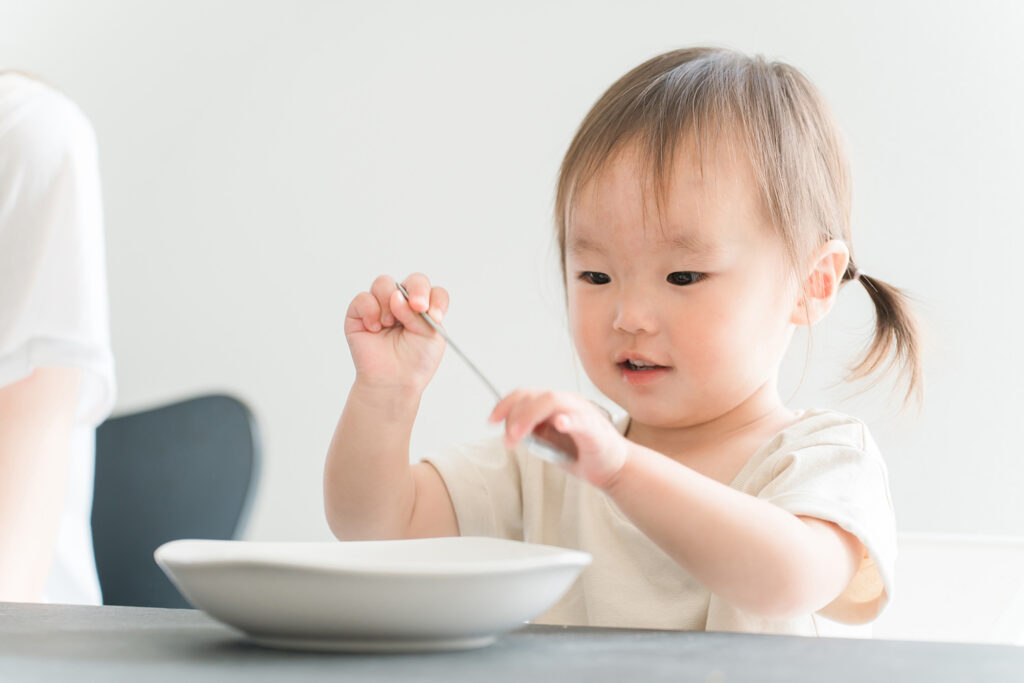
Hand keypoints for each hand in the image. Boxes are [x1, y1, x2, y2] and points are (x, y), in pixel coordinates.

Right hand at [344, 273, 448, 393]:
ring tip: (390, 323)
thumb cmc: (415, 361)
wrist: (394, 381)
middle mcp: (403, 303)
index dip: (435, 298)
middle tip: (417, 307)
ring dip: (389, 301)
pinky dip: (370, 311)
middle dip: (417, 290)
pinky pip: (363, 298)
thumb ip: (421, 314)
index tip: (435, 315)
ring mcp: (381, 306)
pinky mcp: (359, 313)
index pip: (433, 291)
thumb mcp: (431, 337)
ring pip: (384, 283)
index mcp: (423, 309)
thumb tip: (397, 297)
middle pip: (413, 280)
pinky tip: (375, 328)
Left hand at [488, 389, 628, 489]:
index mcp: (557, 404)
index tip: (491, 421)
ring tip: (519, 436)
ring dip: (530, 417)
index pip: (526, 394)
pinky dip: (569, 420)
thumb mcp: (550, 441)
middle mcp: (569, 403)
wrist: (614, 470)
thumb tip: (509, 431)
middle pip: (535, 396)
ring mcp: (583, 414)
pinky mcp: (596, 431)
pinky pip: (581, 421)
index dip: (505, 404)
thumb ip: (533, 432)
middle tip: (508, 440)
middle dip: (515, 416)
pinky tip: (560, 423)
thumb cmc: (582, 453)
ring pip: (553, 401)